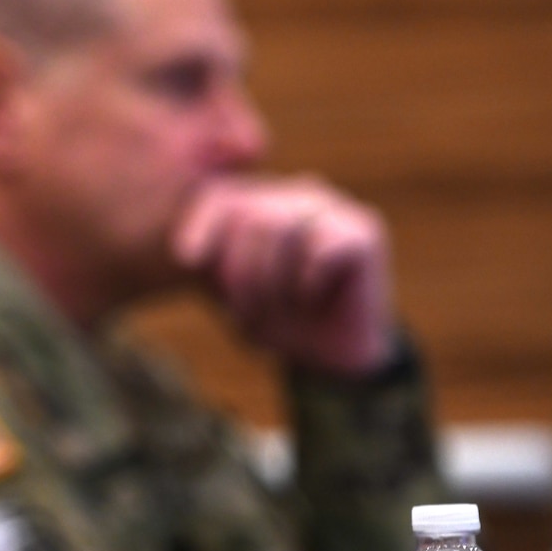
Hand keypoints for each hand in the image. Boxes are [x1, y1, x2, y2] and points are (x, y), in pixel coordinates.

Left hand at [172, 175, 395, 375]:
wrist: (329, 356)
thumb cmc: (277, 318)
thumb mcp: (231, 292)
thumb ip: (214, 263)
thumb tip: (188, 253)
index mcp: (261, 201)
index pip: (222, 197)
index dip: (201, 225)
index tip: (189, 261)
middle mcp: (294, 194)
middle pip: (249, 215)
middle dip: (240, 273)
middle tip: (248, 314)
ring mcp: (330, 208)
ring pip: (278, 226)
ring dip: (270, 282)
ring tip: (280, 309)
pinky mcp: (362, 229)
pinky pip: (320, 249)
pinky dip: (306, 283)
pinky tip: (314, 297)